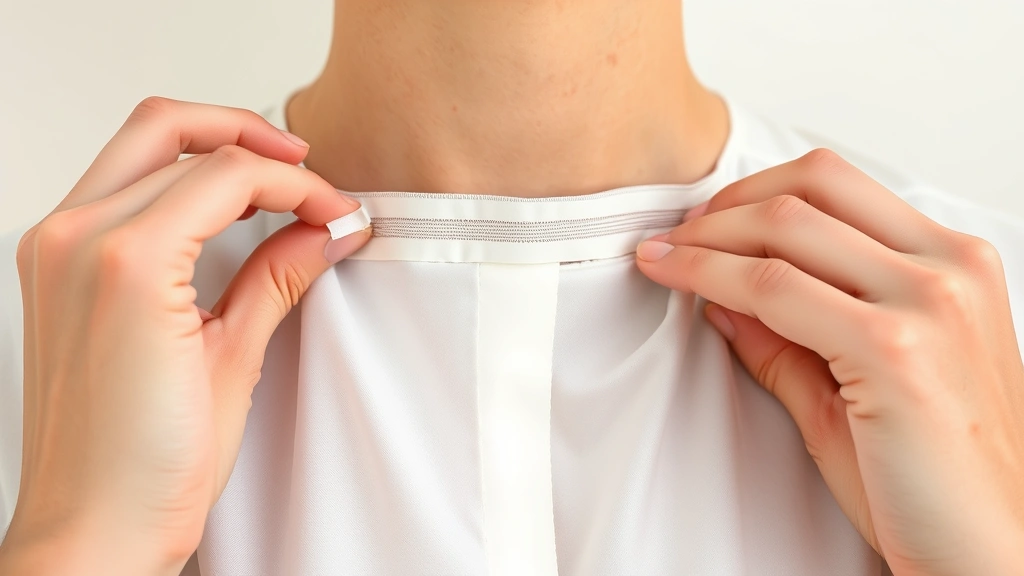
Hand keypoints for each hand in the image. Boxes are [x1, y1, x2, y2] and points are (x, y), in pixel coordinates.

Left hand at [0, 97, 368, 574]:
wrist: (90, 530)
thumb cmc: (144, 473)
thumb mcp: (234, 364)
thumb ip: (280, 277)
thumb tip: (326, 231)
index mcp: (124, 261)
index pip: (229, 175)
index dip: (299, 186)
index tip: (335, 210)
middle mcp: (74, 240)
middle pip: (171, 130)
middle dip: (247, 135)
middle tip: (301, 166)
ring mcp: (52, 249)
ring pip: (137, 148)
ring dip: (207, 152)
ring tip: (268, 185)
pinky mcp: (50, 267)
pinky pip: (113, 188)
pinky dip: (170, 183)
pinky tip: (214, 212)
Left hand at [635, 149, 1023, 575]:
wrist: (989, 557)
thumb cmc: (936, 483)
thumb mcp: (856, 386)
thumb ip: (789, 332)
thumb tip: (722, 291)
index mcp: (954, 263)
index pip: (836, 186)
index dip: (753, 194)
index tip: (702, 223)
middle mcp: (950, 268)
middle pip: (812, 183)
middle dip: (727, 202)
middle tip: (679, 235)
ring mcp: (929, 302)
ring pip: (786, 224)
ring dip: (709, 234)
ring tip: (666, 255)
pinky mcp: (895, 349)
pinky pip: (774, 289)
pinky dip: (712, 275)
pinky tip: (682, 283)